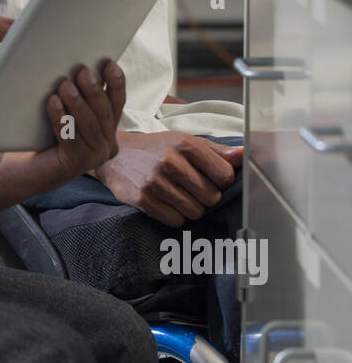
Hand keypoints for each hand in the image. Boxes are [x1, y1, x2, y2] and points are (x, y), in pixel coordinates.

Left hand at [0, 61, 125, 209]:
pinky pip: (70, 137)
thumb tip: (74, 66)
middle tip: (82, 70)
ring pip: (89, 125)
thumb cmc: (42, 136)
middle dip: (94, 90)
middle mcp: (106, 146)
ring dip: (77, 102)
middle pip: (104, 113)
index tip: (108, 63)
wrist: (21, 170)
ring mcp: (93, 157)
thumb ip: (77, 95)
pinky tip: (53, 102)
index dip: (115, 82)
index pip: (117, 102)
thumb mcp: (65, 113)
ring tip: (64, 85)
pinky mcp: (76, 165)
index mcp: (108, 130)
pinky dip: (61, 118)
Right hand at [91, 131, 243, 225]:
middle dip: (206, 196)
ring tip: (179, 195)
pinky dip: (175, 216)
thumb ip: (216, 151)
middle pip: (212, 197)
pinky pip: (176, 220)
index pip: (224, 175)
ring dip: (191, 207)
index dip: (221, 180)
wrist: (116, 156)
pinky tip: (167, 203)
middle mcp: (170, 162)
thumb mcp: (184, 142)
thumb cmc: (157, 149)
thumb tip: (245, 155)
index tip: (211, 177)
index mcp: (185, 144)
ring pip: (195, 212)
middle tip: (192, 188)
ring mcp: (155, 182)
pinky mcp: (143, 200)